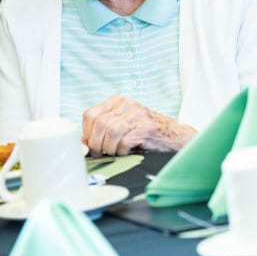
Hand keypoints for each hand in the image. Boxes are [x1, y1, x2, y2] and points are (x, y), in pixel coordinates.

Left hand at [82, 95, 196, 155]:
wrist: (174, 137)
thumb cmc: (145, 133)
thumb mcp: (121, 126)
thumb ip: (103, 130)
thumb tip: (82, 143)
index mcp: (116, 102)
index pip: (89, 115)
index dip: (86, 133)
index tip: (90, 145)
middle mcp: (125, 105)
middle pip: (98, 124)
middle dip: (96, 144)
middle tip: (100, 153)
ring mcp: (136, 115)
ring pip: (110, 133)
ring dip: (109, 148)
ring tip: (115, 152)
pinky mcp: (145, 128)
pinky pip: (124, 142)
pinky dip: (122, 151)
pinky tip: (127, 152)